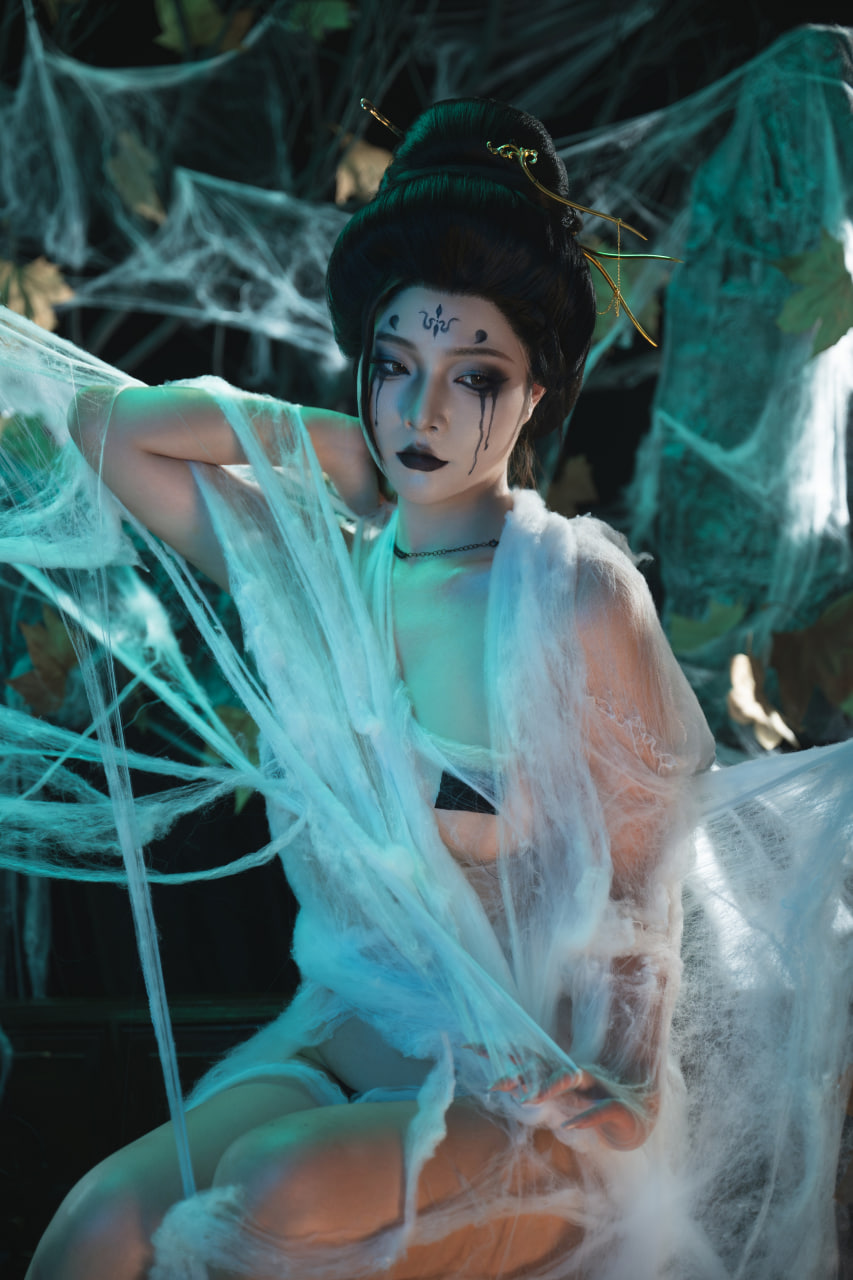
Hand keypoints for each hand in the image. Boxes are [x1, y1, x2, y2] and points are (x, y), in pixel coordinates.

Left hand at [465, 1046, 655, 1150]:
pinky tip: (571, 1127)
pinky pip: (601, 1110)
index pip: (526, 1057)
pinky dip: (586, 1118)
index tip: (467, 1046)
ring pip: (574, 1078)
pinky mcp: (617, 1108)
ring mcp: (598, 1088)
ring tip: (529, 1099)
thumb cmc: (597, 1105)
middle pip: (546, 1066)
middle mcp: (578, 1075)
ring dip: (551, 1087)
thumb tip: (511, 1087)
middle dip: (521, 1072)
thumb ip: (542, 1090)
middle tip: (495, 1084)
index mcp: (562, 1072)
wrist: (641, 1117)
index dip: (499, 1052)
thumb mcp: (565, 1099)